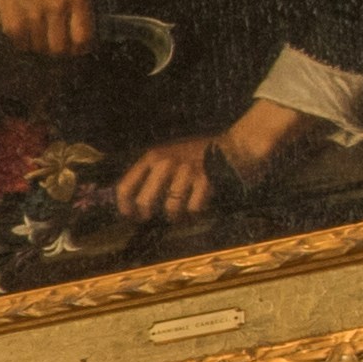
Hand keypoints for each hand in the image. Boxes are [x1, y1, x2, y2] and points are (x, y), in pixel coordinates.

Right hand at [0, 0, 95, 54]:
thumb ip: (78, 12)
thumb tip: (81, 44)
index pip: (83, 37)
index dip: (79, 48)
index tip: (76, 48)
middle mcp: (56, 6)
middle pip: (60, 49)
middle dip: (58, 50)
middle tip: (54, 43)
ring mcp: (33, 15)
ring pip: (39, 48)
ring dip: (38, 43)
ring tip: (35, 27)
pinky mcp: (13, 22)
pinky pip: (21, 45)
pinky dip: (22, 40)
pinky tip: (22, 24)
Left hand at [113, 95, 308, 223]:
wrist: (237, 144)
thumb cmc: (200, 154)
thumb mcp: (169, 155)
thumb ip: (150, 174)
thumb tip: (133, 203)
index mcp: (153, 156)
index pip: (125, 186)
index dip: (124, 206)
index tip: (130, 216)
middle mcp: (166, 162)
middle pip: (144, 202)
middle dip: (148, 215)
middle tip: (154, 217)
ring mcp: (186, 171)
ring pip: (170, 208)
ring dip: (176, 217)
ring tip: (181, 214)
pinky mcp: (206, 180)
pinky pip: (193, 208)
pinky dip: (196, 213)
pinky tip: (199, 208)